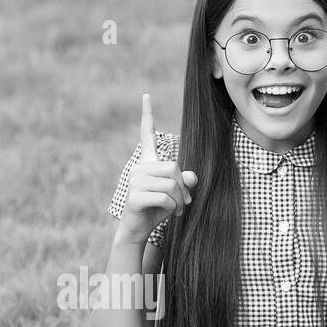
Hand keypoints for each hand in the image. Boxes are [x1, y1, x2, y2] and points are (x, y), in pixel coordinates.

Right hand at [115, 93, 197, 243]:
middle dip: (183, 188)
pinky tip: (170, 214)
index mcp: (147, 163)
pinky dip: (173, 208)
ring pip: (171, 184)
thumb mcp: (175, 195)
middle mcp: (138, 168)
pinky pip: (165, 197)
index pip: (147, 136)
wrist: (137, 230)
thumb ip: (184, 183)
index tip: (146, 96)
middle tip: (185, 203)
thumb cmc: (156, 210)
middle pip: (173, 168)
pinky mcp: (134, 196)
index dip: (147, 116)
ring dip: (180, 200)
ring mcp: (134, 181)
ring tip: (178, 210)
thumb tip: (191, 177)